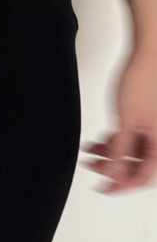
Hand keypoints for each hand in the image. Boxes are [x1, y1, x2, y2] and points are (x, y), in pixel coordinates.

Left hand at [81, 46, 156, 193]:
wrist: (149, 53)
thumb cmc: (143, 81)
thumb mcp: (126, 121)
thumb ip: (121, 151)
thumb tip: (116, 177)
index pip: (144, 177)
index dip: (123, 184)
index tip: (104, 188)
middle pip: (139, 164)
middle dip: (114, 166)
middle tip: (93, 165)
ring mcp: (156, 128)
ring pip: (135, 150)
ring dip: (113, 152)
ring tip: (91, 149)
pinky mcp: (151, 118)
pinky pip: (135, 137)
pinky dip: (118, 139)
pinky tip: (101, 138)